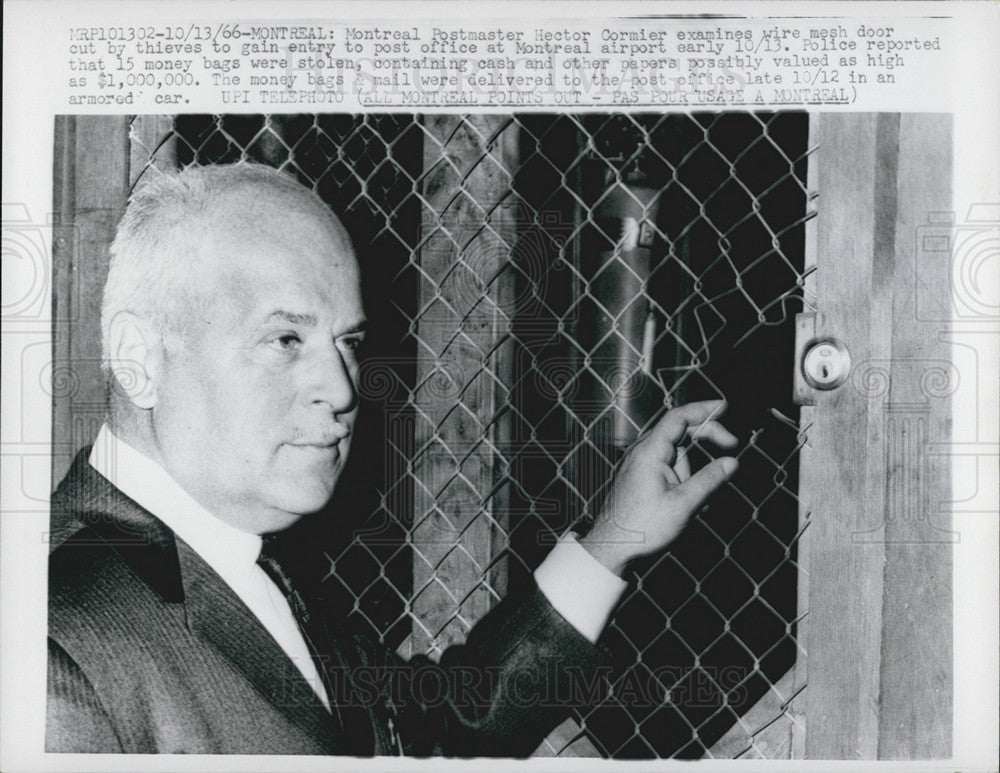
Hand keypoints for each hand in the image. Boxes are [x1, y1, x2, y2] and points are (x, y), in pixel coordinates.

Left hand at [579, 400, 739, 575]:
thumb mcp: (683, 504)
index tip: (724, 408)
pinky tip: (680, 501)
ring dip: (690, 471)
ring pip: (675, 454)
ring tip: (686, 501)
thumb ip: (709, 480)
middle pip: (679, 432)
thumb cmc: (642, 527)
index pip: (678, 418)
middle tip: (730, 446)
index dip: (703, 409)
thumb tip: (732, 462)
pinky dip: (680, 478)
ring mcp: (639, 463)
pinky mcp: (639, 475)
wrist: (613, 545)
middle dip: (705, 438)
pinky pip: (666, 467)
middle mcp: (641, 452)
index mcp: (650, 452)